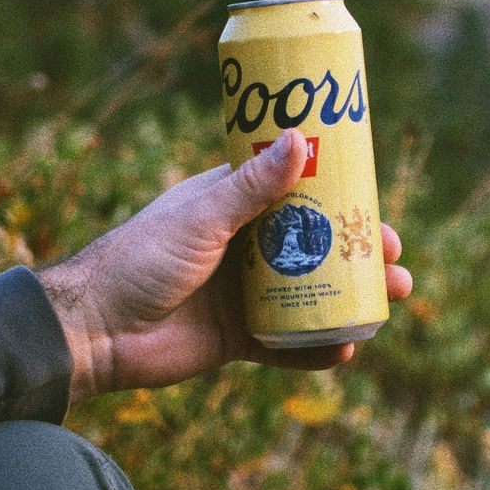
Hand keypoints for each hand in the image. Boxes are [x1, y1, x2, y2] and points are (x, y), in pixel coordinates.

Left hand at [38, 128, 412, 402]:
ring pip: (311, 294)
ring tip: (389, 303)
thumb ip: (251, 187)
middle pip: (316, 246)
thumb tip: (302, 139)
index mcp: (232, 205)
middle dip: (359, 253)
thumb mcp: (201, 218)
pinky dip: (319, 347)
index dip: (340, 198)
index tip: (376, 202)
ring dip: (353, 298)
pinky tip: (347, 349)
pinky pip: (289, 343)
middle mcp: (243, 247)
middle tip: (394, 261)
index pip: (297, 193)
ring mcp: (243, 293)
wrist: (94, 331)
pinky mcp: (238, 338)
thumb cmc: (139, 260)